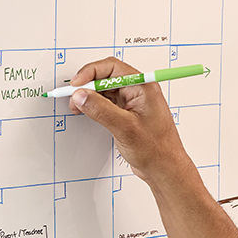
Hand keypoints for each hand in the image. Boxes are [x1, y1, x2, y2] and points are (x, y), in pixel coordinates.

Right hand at [68, 57, 195, 184]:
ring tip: (77, 106)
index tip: (76, 85)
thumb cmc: (156, 150)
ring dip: (89, 95)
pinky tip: (86, 111)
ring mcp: (133, 102)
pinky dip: (94, 105)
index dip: (90, 73)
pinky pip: (107, 102)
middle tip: (73, 97)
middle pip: (106, 77)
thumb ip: (100, 109)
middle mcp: (138, 90)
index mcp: (143, 86)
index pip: (112, 68)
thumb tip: (81, 95)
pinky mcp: (127, 113)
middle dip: (87, 85)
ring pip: (105, 90)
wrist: (164, 169)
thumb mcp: (125, 128)